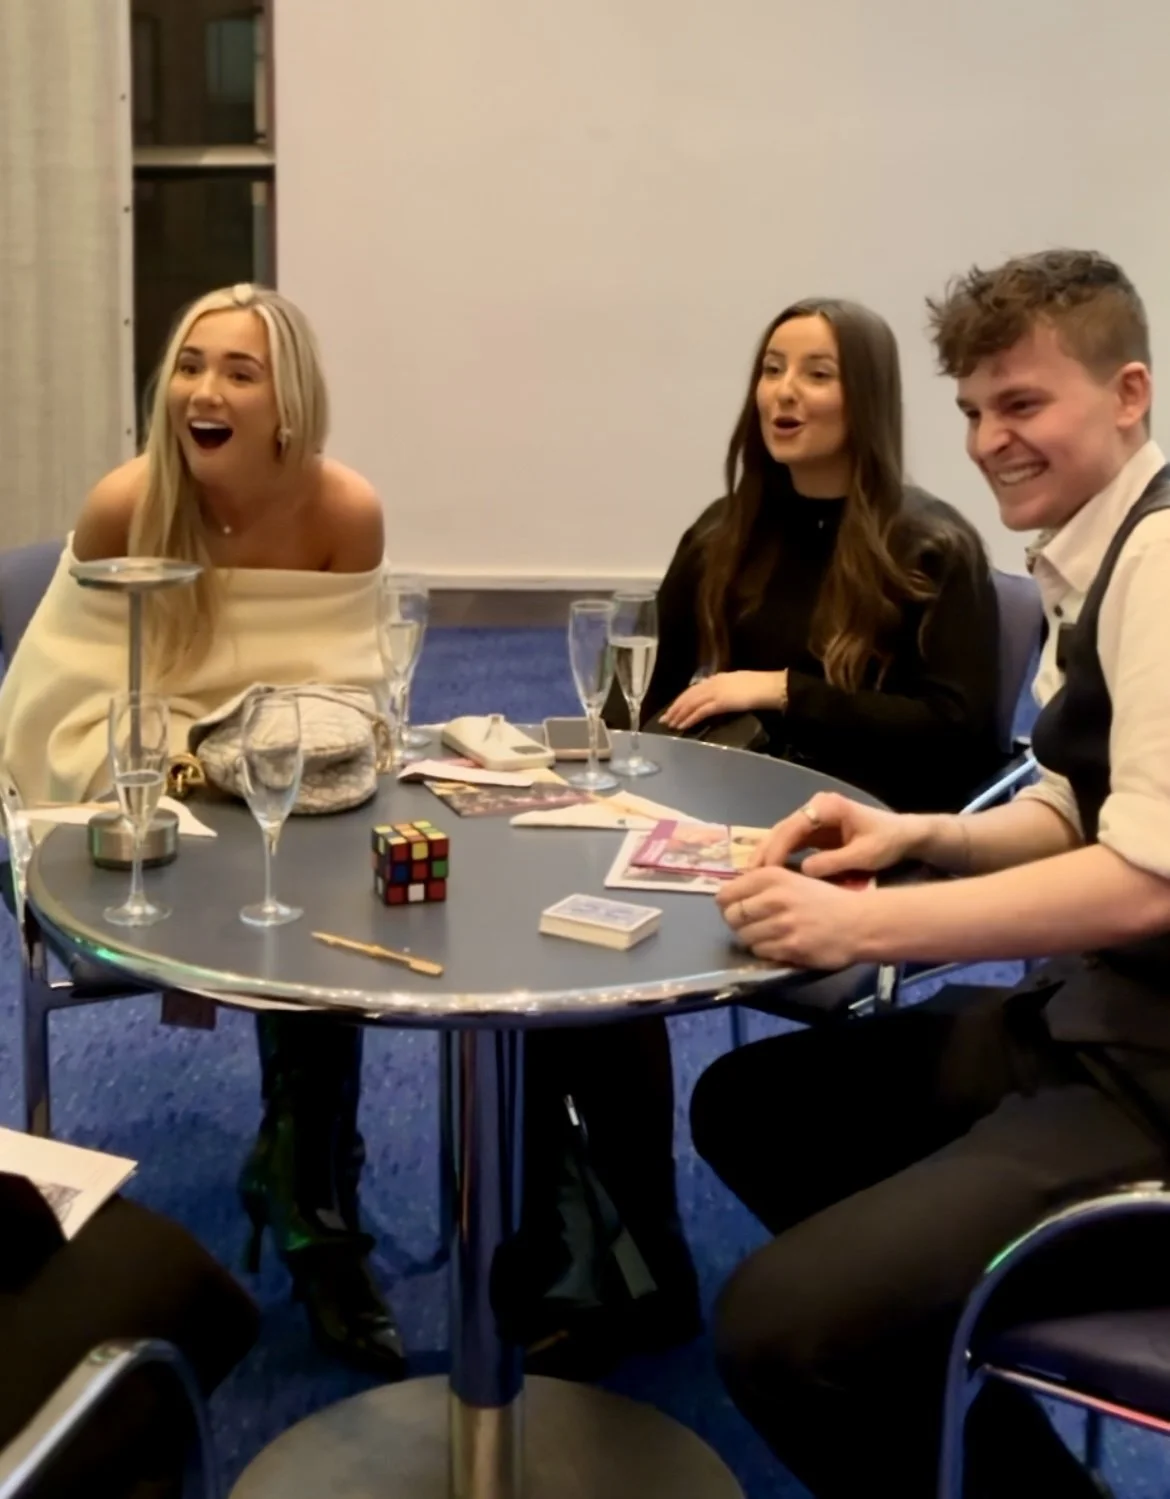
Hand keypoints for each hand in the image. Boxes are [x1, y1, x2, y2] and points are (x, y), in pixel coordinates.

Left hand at [659, 670, 785, 731]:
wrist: (770, 686)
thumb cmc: (759, 687)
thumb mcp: (737, 684)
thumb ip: (725, 690)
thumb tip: (716, 699)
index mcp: (717, 678)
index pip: (694, 689)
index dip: (681, 699)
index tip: (673, 708)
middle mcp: (713, 683)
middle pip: (688, 696)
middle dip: (675, 708)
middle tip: (664, 719)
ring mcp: (716, 692)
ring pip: (691, 704)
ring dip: (679, 715)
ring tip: (670, 724)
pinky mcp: (721, 702)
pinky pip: (701, 712)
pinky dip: (690, 718)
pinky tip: (683, 725)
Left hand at [718, 865, 867, 967]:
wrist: (859, 922)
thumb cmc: (825, 900)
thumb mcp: (794, 880)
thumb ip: (763, 885)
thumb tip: (728, 896)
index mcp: (773, 876)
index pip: (728, 892)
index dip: (727, 903)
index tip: (733, 907)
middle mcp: (774, 898)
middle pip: (732, 915)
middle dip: (736, 922)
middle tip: (750, 924)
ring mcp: (782, 924)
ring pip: (744, 936)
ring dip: (751, 938)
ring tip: (767, 934)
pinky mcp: (790, 947)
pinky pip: (760, 951)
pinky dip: (764, 950)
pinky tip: (779, 944)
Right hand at [752, 790, 923, 877]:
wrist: (904, 835)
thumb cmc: (887, 842)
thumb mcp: (864, 854)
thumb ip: (834, 862)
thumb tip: (803, 871)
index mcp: (828, 806)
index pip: (795, 825)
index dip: (778, 847)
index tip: (766, 870)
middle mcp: (816, 806)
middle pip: (782, 827)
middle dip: (765, 851)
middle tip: (749, 876)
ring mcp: (814, 816)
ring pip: (782, 833)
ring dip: (768, 853)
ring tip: (752, 877)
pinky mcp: (814, 828)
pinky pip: (790, 840)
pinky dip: (778, 855)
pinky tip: (767, 872)